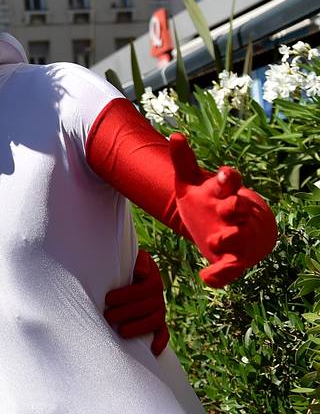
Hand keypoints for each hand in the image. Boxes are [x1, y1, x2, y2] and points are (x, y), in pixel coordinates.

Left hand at [104, 249, 168, 354]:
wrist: (130, 272)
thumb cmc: (125, 265)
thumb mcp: (130, 257)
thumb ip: (138, 261)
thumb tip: (141, 272)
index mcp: (152, 278)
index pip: (145, 288)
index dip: (127, 295)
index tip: (108, 299)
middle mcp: (158, 294)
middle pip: (148, 306)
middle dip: (127, 312)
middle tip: (108, 316)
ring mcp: (159, 309)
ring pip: (155, 320)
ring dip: (139, 328)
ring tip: (121, 332)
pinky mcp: (158, 321)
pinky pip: (163, 332)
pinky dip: (160, 341)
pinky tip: (153, 350)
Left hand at [169, 134, 277, 287]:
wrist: (239, 228)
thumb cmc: (212, 201)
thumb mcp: (192, 182)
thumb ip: (183, 162)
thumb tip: (175, 135)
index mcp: (225, 192)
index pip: (230, 181)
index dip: (227, 178)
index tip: (223, 174)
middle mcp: (236, 213)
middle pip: (239, 207)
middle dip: (234, 207)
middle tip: (227, 208)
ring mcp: (238, 236)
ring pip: (238, 236)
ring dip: (228, 238)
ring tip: (216, 240)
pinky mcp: (235, 260)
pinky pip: (229, 269)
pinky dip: (220, 275)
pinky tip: (206, 278)